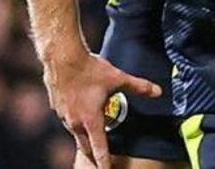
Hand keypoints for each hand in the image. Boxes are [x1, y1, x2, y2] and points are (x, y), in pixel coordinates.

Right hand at [43, 52, 161, 168]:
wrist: (62, 56)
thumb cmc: (89, 68)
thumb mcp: (118, 78)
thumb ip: (138, 86)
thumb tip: (158, 91)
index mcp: (91, 120)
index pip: (99, 149)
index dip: (104, 163)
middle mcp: (75, 122)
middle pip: (85, 146)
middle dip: (94, 155)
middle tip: (100, 161)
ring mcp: (63, 115)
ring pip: (75, 133)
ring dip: (84, 137)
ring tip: (91, 136)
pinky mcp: (55, 106)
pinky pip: (66, 120)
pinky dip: (74, 121)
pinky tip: (78, 112)